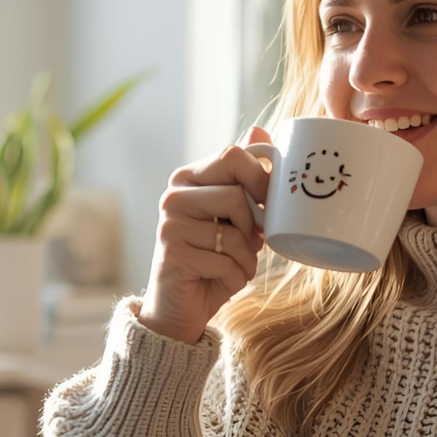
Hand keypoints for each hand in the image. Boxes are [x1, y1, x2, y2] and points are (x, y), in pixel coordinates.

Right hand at [137, 126, 272, 345]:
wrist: (181, 306)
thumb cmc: (213, 256)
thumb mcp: (234, 215)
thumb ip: (244, 176)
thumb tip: (261, 130)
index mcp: (188, 178)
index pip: (233, 156)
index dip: (261, 180)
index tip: (267, 205)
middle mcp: (173, 196)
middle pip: (234, 193)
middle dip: (252, 224)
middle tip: (250, 239)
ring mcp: (170, 225)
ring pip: (235, 233)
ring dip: (247, 258)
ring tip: (234, 264)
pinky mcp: (173, 255)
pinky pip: (227, 262)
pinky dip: (235, 277)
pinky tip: (219, 280)